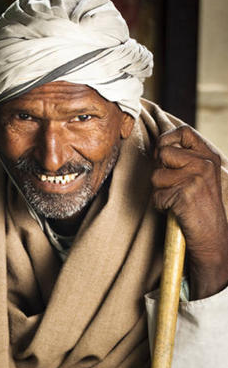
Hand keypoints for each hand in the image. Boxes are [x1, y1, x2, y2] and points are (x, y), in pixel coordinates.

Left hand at [152, 125, 227, 298]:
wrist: (211, 236)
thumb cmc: (200, 207)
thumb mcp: (201, 175)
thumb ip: (185, 158)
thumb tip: (158, 146)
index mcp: (209, 155)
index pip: (183, 132)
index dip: (166, 140)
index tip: (162, 154)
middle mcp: (205, 163)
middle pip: (163, 153)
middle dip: (159, 170)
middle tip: (171, 186)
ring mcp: (196, 178)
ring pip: (156, 176)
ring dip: (159, 191)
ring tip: (175, 200)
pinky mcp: (185, 194)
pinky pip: (157, 196)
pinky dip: (160, 206)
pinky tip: (174, 210)